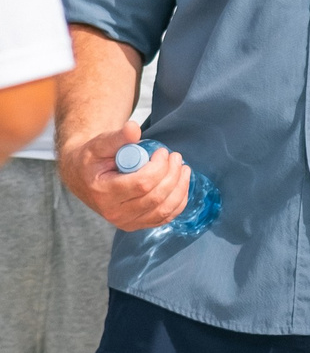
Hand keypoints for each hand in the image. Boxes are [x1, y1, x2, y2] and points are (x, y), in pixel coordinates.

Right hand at [63, 119, 192, 231]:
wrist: (83, 177)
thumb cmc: (92, 159)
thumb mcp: (99, 144)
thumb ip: (117, 137)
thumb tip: (134, 127)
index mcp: (103, 193)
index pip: (142, 184)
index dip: (159, 167)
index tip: (162, 152)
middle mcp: (114, 212)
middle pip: (156, 197)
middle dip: (172, 174)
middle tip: (175, 157)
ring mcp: (126, 222)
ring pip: (164, 210)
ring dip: (180, 187)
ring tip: (183, 168)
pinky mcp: (136, 224)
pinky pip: (165, 217)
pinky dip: (179, 201)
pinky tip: (181, 184)